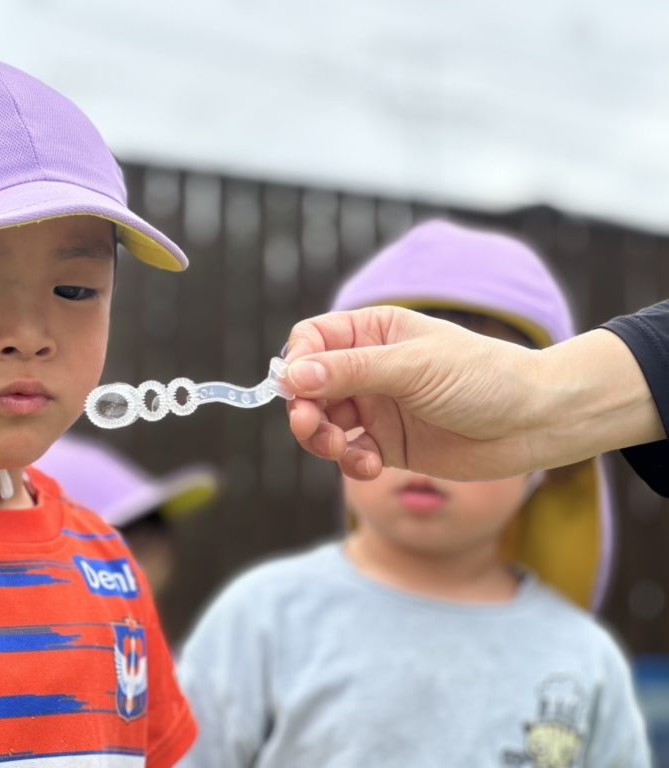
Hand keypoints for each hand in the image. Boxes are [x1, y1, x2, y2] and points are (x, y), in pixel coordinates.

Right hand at [282, 306, 649, 480]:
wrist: (534, 423)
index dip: (297, 362)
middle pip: (309, 386)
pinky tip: (371, 466)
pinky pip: (350, 454)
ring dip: (323, 439)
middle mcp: (369, 369)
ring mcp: (377, 407)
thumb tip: (292, 375)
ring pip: (324, 422)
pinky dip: (350, 462)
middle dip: (305, 408)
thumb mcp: (413, 367)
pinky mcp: (388, 444)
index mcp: (373, 333)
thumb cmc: (482, 378)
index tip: (295, 387)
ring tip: (341, 449)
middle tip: (311, 426)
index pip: (312, 340)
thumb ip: (351, 371)